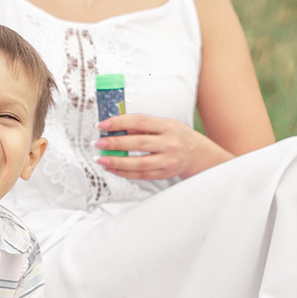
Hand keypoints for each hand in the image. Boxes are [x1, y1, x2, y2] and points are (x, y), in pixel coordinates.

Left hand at [96, 113, 230, 181]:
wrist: (197, 154)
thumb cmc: (177, 136)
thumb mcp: (164, 124)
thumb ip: (142, 126)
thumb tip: (117, 128)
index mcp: (168, 127)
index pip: (140, 122)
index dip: (119, 122)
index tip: (102, 125)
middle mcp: (169, 144)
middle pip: (138, 144)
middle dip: (115, 143)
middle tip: (98, 143)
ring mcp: (167, 161)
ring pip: (138, 164)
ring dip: (117, 162)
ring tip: (101, 159)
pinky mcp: (164, 174)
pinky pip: (141, 175)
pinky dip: (124, 172)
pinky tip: (112, 168)